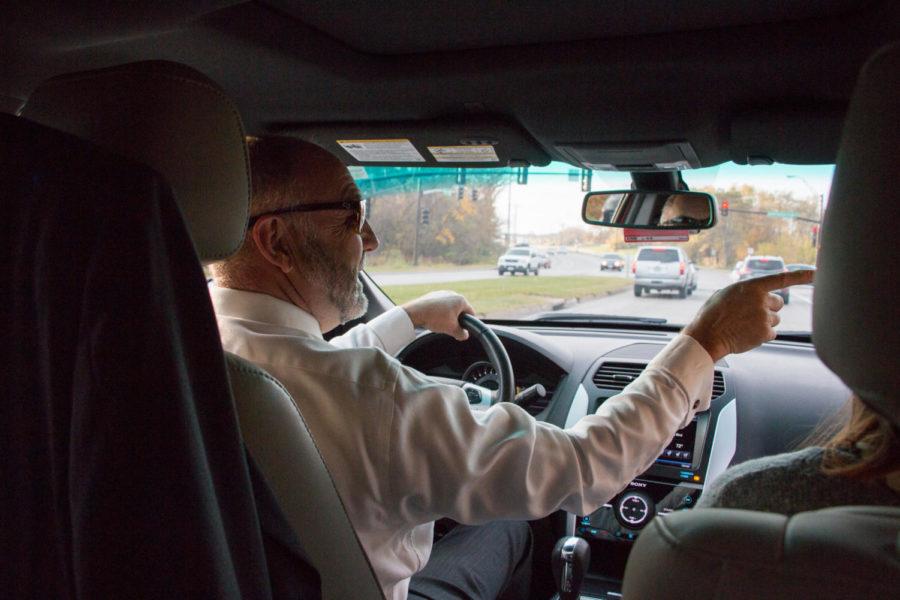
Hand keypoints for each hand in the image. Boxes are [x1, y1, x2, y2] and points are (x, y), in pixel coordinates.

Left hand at [402, 290, 474, 340]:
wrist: (415, 312)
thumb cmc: (435, 318)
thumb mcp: (452, 330)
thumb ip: (462, 334)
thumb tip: (465, 335)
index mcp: (461, 300)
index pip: (471, 313)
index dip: (468, 324)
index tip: (462, 331)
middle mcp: (453, 294)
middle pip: (459, 311)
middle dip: (456, 320)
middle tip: (449, 328)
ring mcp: (442, 293)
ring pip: (449, 308)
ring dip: (447, 317)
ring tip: (439, 324)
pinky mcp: (432, 295)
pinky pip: (440, 306)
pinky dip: (438, 313)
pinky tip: (433, 319)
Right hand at [682, 269, 814, 361]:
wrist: (707, 336)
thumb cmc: (712, 315)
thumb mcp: (725, 294)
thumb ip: (744, 292)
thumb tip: (752, 295)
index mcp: (751, 287)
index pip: (781, 279)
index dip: (801, 276)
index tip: (816, 273)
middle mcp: (761, 300)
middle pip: (777, 304)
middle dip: (768, 308)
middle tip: (750, 315)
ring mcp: (764, 316)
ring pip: (774, 319)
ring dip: (763, 323)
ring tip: (744, 326)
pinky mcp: (765, 332)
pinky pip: (771, 333)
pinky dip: (761, 335)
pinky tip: (746, 334)